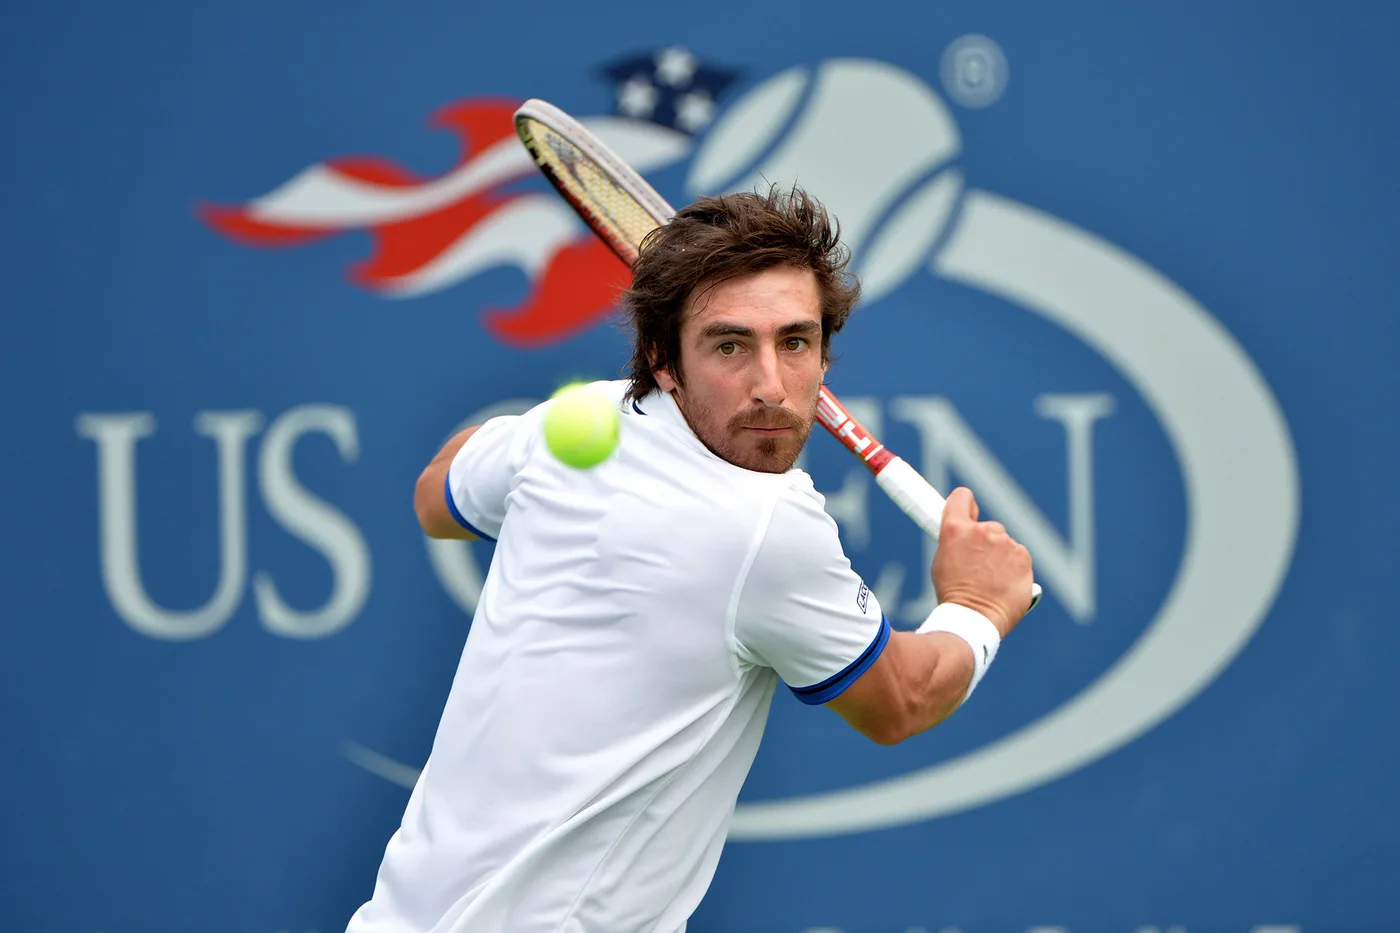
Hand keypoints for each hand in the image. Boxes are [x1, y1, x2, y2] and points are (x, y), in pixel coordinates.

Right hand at [931, 487, 1034, 636]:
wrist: (974, 618)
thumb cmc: (953, 594)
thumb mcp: (942, 560)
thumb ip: (956, 541)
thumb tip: (964, 536)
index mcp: (956, 529)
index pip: (962, 497)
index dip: (966, 505)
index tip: (969, 514)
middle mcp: (982, 530)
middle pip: (988, 527)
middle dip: (985, 542)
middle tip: (978, 565)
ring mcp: (1005, 543)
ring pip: (1004, 544)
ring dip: (1000, 557)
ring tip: (991, 581)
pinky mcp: (1023, 557)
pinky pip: (1018, 557)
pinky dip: (1014, 568)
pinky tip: (1004, 584)